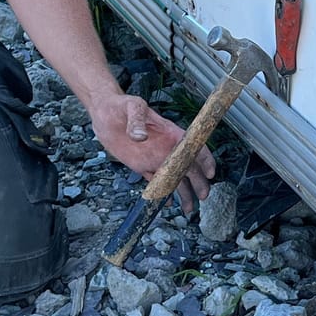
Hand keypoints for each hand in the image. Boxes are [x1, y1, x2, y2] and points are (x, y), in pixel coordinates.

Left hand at [90, 94, 215, 214]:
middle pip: (189, 168)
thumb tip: (139, 137)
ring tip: (187, 209)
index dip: (205, 159)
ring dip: (184, 193)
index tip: (210, 172)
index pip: (194, 147)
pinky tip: (168, 204)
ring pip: (175, 179)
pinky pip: (157, 183)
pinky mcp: (144, 166)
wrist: (105, 114)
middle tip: (203, 196)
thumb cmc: (122, 106)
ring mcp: (157, 159)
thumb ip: (136, 120)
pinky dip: (164, 194)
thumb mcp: (132, 106)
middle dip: (198, 182)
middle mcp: (168, 149)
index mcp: (171, 133)